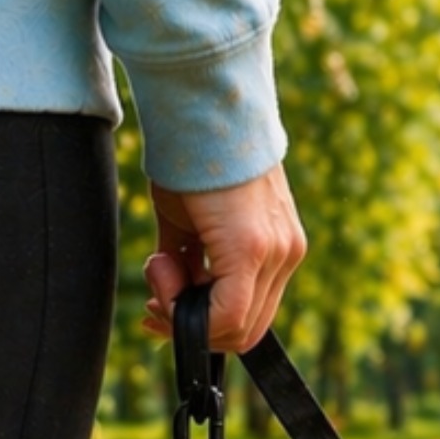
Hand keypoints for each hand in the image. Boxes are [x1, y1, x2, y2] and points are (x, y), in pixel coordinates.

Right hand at [142, 163, 305, 352]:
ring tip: (159, 267)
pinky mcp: (254, 247)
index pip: (249, 318)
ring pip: (234, 328)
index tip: (161, 309)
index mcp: (278, 248)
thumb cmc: (191, 157)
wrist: (199, 106)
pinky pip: (227, 314)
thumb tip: (175, 300)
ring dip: (183, 310)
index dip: (203, 326)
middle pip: (243, 332)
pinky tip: (162, 267)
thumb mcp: (189, 224)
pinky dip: (186, 306)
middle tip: (154, 301)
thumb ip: (189, 265)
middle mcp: (285, 253)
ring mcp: (276, 252)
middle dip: (190, 324)